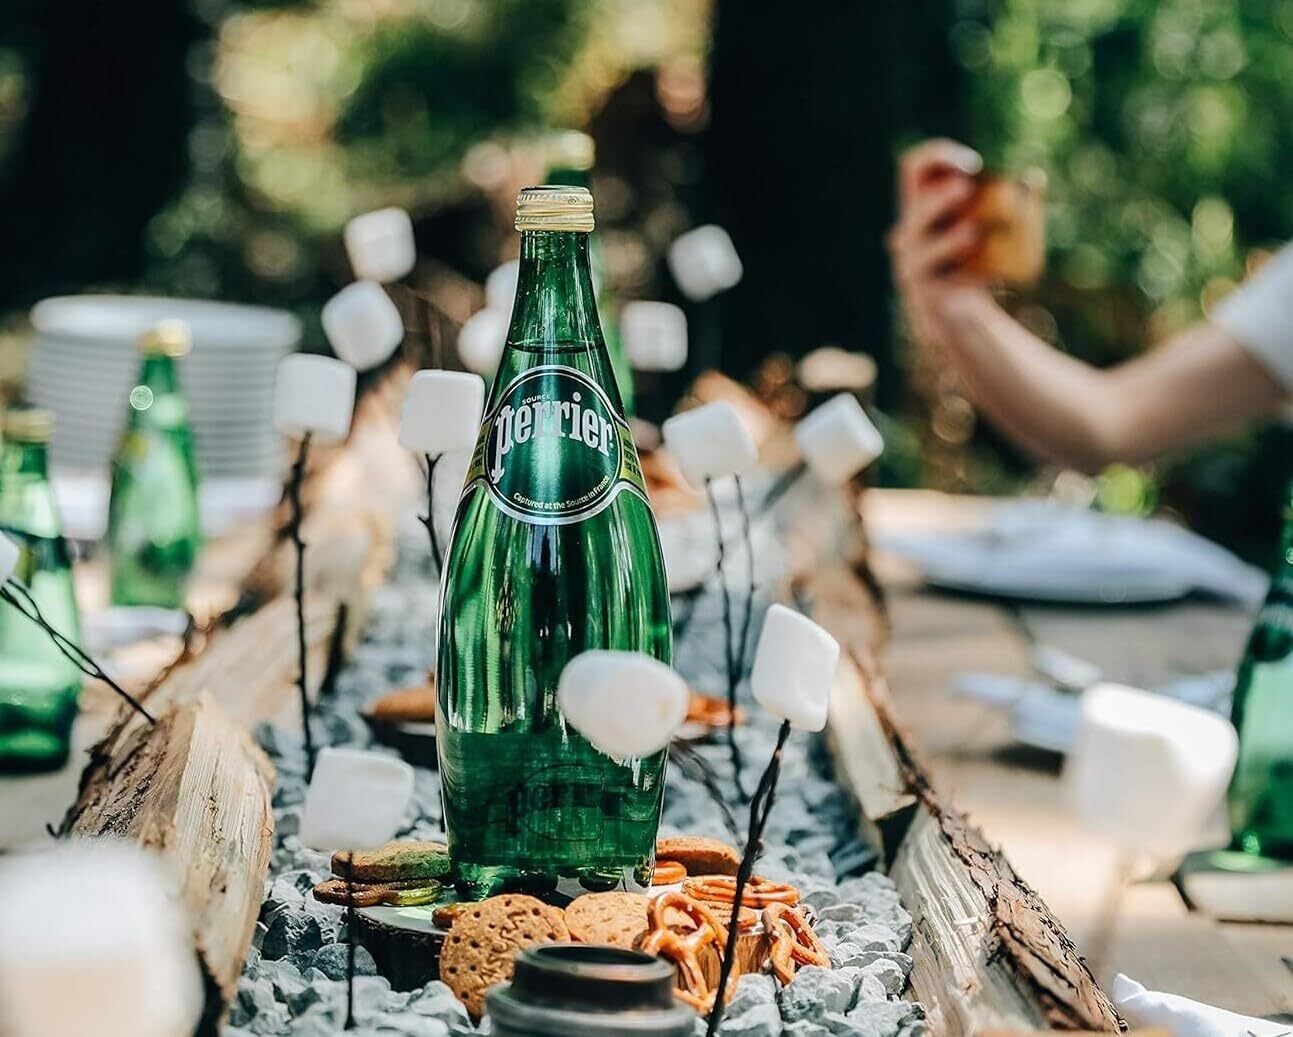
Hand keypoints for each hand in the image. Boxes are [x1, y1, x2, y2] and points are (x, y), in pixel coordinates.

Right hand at [888, 139, 990, 344]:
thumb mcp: (985, 225)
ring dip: (948, 241)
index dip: (938, 155)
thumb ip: (1009, 202)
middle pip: (917, 210)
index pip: (913, 167)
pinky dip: (964, 277)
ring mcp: (913, 265)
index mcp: (920, 206)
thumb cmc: (970, 258)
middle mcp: (907, 233)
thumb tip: (1033, 179)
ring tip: (973, 233)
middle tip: (965, 189)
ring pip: (925, 249)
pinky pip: (941, 283)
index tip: (974, 164)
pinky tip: (988, 277)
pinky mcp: (926, 294)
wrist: (953, 310)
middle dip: (939, 199)